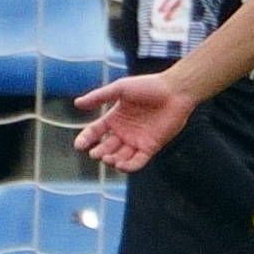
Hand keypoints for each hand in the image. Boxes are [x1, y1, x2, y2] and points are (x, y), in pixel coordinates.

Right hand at [73, 75, 195, 172]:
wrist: (176, 91)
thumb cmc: (149, 86)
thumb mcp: (120, 89)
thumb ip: (99, 97)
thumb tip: (77, 103)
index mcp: (114, 119)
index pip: (94, 132)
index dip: (85, 139)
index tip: (80, 145)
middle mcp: (123, 132)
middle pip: (105, 148)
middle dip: (99, 153)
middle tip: (97, 153)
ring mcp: (137, 141)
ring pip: (119, 158)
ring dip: (112, 161)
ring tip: (109, 159)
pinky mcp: (151, 147)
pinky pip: (137, 162)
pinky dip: (128, 167)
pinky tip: (121, 165)